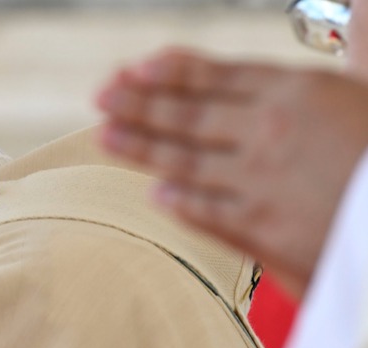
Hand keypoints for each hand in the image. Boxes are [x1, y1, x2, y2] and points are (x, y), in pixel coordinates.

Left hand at [95, 48, 367, 292]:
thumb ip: (365, 38)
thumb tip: (361, 2)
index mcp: (299, 91)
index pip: (220, 77)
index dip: (174, 72)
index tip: (136, 67)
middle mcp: (270, 133)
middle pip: (190, 116)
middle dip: (140, 105)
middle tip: (101, 98)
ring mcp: (262, 182)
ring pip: (188, 162)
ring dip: (142, 149)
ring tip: (106, 137)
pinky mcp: (266, 230)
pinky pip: (209, 211)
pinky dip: (180, 201)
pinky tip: (157, 194)